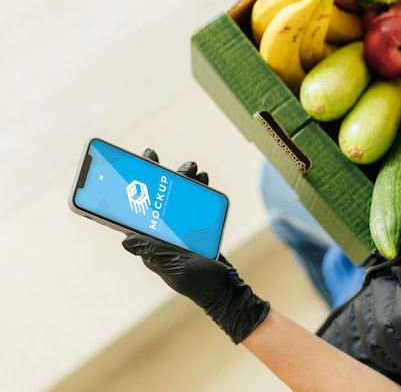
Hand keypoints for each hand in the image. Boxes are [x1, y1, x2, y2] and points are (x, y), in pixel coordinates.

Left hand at [122, 149, 269, 343]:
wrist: (227, 291)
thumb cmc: (199, 284)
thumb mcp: (176, 267)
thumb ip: (155, 252)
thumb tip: (126, 239)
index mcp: (152, 243)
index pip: (135, 213)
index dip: (128, 190)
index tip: (125, 169)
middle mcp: (163, 234)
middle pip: (155, 199)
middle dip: (155, 177)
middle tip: (152, 156)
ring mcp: (180, 231)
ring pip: (176, 198)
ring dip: (181, 180)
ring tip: (191, 168)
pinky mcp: (197, 229)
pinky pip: (195, 205)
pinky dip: (199, 191)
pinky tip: (203, 179)